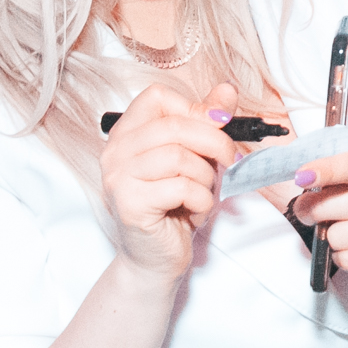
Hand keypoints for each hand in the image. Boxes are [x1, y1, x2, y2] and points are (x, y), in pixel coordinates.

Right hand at [100, 82, 237, 278]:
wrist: (157, 257)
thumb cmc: (176, 204)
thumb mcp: (196, 156)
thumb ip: (207, 122)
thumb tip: (227, 90)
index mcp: (128, 132)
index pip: (157, 97)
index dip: (194, 109)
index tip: (216, 128)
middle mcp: (116, 151)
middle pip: (175, 126)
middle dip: (215, 144)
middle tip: (231, 162)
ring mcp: (118, 178)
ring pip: (180, 158)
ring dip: (207, 179)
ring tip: (203, 194)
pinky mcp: (130, 204)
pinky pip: (181, 188)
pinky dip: (202, 201)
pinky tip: (194, 212)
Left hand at [286, 134, 347, 273]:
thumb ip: (339, 147)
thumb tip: (304, 162)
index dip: (325, 171)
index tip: (302, 176)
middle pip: (329, 207)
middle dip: (310, 208)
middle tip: (311, 206)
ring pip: (334, 236)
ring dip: (328, 232)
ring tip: (341, 222)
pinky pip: (346, 260)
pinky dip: (340, 253)